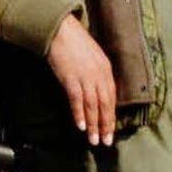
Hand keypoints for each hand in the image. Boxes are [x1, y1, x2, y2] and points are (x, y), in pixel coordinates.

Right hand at [47, 13, 116, 145]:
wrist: (60, 29)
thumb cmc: (74, 42)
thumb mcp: (92, 56)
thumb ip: (97, 73)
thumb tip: (98, 93)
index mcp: (106, 68)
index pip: (112, 97)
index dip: (111, 115)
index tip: (110, 130)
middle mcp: (99, 74)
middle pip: (105, 104)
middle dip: (106, 124)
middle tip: (106, 141)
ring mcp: (85, 76)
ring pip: (93, 105)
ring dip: (93, 124)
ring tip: (93, 140)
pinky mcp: (71, 77)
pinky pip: (77, 100)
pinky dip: (79, 114)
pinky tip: (80, 126)